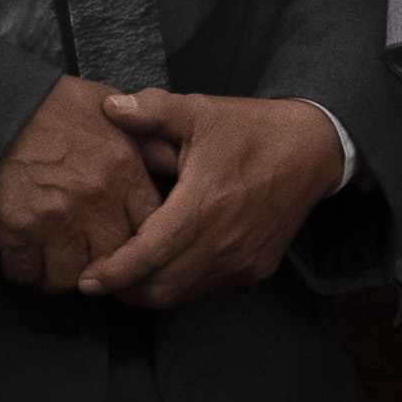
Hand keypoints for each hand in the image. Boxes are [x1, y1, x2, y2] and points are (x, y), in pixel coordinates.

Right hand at [0, 77, 157, 290]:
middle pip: (113, 261)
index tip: (126, 242)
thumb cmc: (51, 104)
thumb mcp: (109, 107)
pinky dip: (23, 269)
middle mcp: (95, 199)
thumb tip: (169, 153)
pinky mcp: (16, 230)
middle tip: (85, 256)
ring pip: (69, 277)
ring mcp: (56, 218)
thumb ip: (141, 136)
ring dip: (59, 273)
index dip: (140, 241)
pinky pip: (25, 273)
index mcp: (124, 170)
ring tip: (51, 259)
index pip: (151, 226)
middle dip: (101, 264)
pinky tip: (22, 254)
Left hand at [72, 93, 343, 307]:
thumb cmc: (252, 129)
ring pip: (184, 293)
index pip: (150, 254)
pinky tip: (170, 264)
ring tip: (128, 277)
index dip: (114, 272)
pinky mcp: (256, 268)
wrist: (314, 150)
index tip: (87, 280)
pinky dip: (182, 284)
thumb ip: (153, 111)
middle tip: (100, 278)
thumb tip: (109, 108)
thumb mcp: (200, 110)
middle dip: (126, 289)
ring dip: (152, 290)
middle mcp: (225, 240)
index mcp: (205, 202)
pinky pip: (208, 287)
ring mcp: (243, 259)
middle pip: (161, 286)